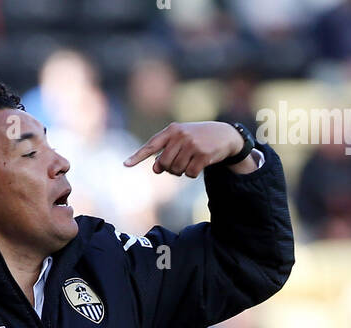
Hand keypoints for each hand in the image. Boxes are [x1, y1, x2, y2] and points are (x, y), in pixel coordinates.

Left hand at [124, 121, 249, 177]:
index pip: (151, 145)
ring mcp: (192, 144)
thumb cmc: (197, 139)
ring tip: (191, 160)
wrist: (224, 135)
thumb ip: (165, 153)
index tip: (125, 165)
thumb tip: (156, 169)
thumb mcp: (180, 141)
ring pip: (177, 171)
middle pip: (164, 164)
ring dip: (182, 171)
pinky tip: (200, 163)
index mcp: (172, 130)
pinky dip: (193, 173)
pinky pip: (189, 174)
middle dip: (170, 168)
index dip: (138, 156)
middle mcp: (180, 135)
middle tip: (180, 161)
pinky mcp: (203, 154)